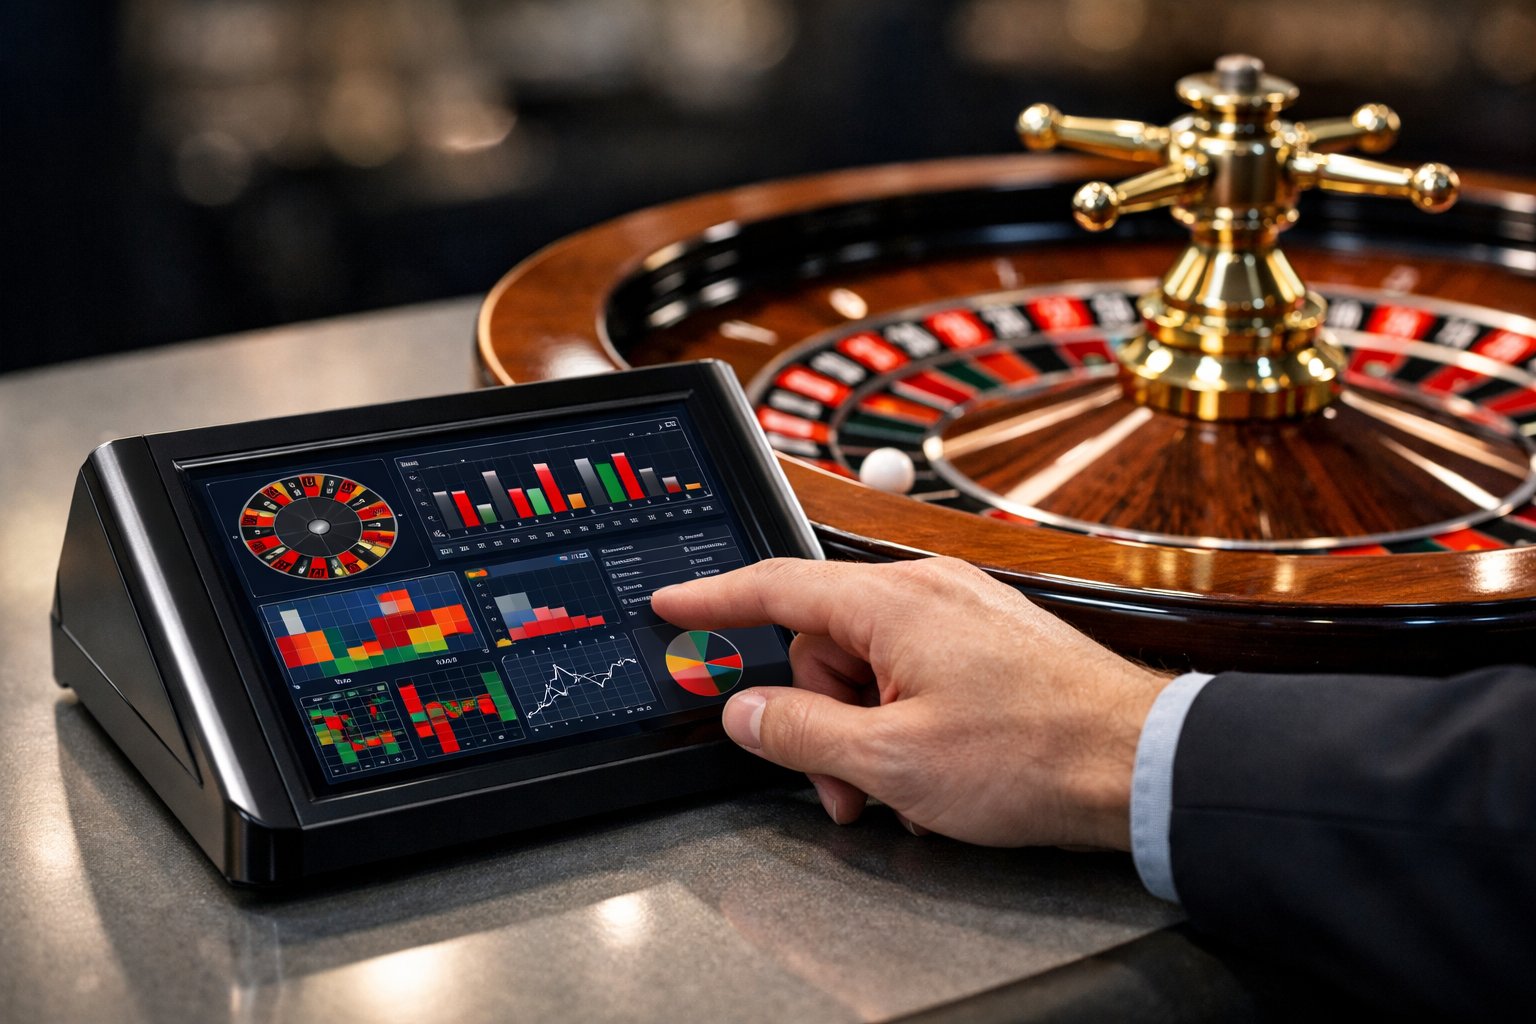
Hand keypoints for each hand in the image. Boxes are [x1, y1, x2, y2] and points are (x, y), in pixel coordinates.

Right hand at [651, 557, 1171, 849]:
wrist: (1138, 763)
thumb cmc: (1032, 752)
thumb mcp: (890, 759)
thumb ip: (799, 731)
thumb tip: (745, 711)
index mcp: (893, 601)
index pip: (775, 586)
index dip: (712, 600)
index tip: (672, 604)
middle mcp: (927, 591)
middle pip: (824, 645)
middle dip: (819, 720)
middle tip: (846, 786)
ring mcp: (962, 612)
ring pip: (869, 666)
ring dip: (865, 733)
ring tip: (903, 793)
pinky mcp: (988, 640)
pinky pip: (914, 672)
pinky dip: (906, 722)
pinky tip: (937, 774)